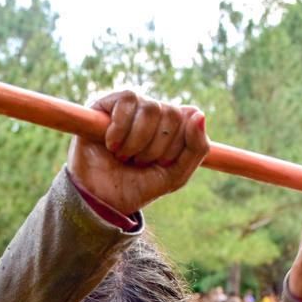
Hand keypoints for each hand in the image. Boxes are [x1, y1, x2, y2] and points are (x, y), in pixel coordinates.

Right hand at [67, 91, 208, 214]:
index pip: (189, 117)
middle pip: (171, 113)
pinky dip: (120, 129)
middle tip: (138, 162)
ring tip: (123, 156)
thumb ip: (197, 148)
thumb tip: (198, 113)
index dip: (176, 146)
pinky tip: (110, 145)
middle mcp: (152, 112)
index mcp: (171, 126)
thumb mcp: (176, 176)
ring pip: (151, 108)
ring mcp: (130, 107)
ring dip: (137, 142)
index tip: (161, 165)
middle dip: (156, 148)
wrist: (103, 201)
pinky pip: (127, 100)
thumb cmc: (138, 188)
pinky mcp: (106, 103)